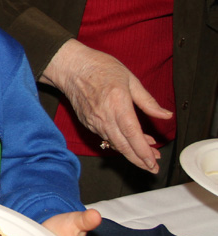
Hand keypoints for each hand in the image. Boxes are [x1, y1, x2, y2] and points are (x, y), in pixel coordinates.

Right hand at [40, 40, 167, 171]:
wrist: (71, 67)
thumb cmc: (100, 68)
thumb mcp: (130, 79)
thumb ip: (147, 101)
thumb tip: (166, 115)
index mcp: (118, 103)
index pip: (132, 134)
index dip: (144, 151)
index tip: (154, 162)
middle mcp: (104, 116)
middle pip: (123, 146)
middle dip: (139, 160)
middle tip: (153, 168)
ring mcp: (94, 121)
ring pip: (114, 144)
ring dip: (131, 153)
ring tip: (147, 156)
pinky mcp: (87, 123)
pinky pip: (105, 138)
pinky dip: (118, 143)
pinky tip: (129, 142)